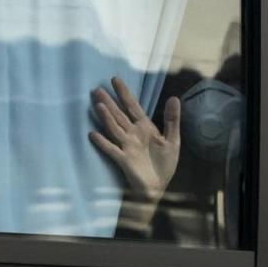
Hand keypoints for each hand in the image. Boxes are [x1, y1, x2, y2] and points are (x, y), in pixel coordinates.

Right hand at [89, 77, 180, 230]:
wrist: (158, 187)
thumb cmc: (164, 164)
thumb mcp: (172, 140)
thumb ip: (172, 120)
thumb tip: (174, 98)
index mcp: (144, 127)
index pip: (132, 106)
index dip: (124, 93)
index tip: (114, 79)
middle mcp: (132, 134)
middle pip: (119, 115)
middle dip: (109, 102)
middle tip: (96, 89)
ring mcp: (126, 146)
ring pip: (114, 128)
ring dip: (106, 117)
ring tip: (98, 105)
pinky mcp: (123, 160)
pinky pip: (111, 150)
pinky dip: (102, 142)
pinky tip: (93, 134)